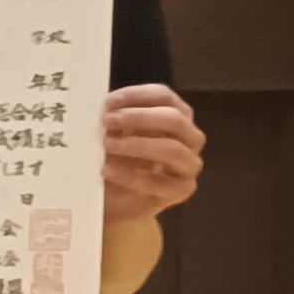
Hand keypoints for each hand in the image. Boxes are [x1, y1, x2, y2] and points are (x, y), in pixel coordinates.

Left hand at [101, 82, 204, 223]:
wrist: (115, 197)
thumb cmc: (118, 158)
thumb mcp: (114, 132)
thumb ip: (114, 118)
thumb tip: (103, 108)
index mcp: (175, 115)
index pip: (164, 96)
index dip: (137, 95)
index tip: (109, 102)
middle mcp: (189, 137)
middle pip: (175, 119)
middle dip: (138, 117)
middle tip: (107, 121)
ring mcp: (189, 165)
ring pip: (173, 149)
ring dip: (137, 145)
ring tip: (108, 145)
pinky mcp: (181, 190)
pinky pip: (160, 182)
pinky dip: (131, 176)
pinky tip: (109, 171)